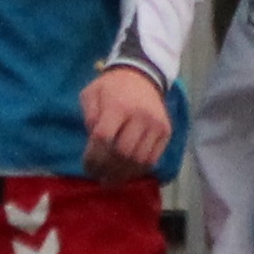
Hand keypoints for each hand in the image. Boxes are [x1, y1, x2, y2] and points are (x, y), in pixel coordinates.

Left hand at [79, 65, 170, 182]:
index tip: (87, 166)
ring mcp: (156, 125)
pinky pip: (153, 159)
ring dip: (123, 174)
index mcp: (118, 106)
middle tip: (98, 176)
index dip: (93, 157)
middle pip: (122, 153)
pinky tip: (126, 172)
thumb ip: (89, 116)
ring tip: (111, 179)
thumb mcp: (92, 93)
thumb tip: (93, 141)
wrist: (142, 74)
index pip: (104, 138)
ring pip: (139, 160)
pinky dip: (138, 170)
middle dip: (107, 169)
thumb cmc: (112, 87)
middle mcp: (140, 116)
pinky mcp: (166, 132)